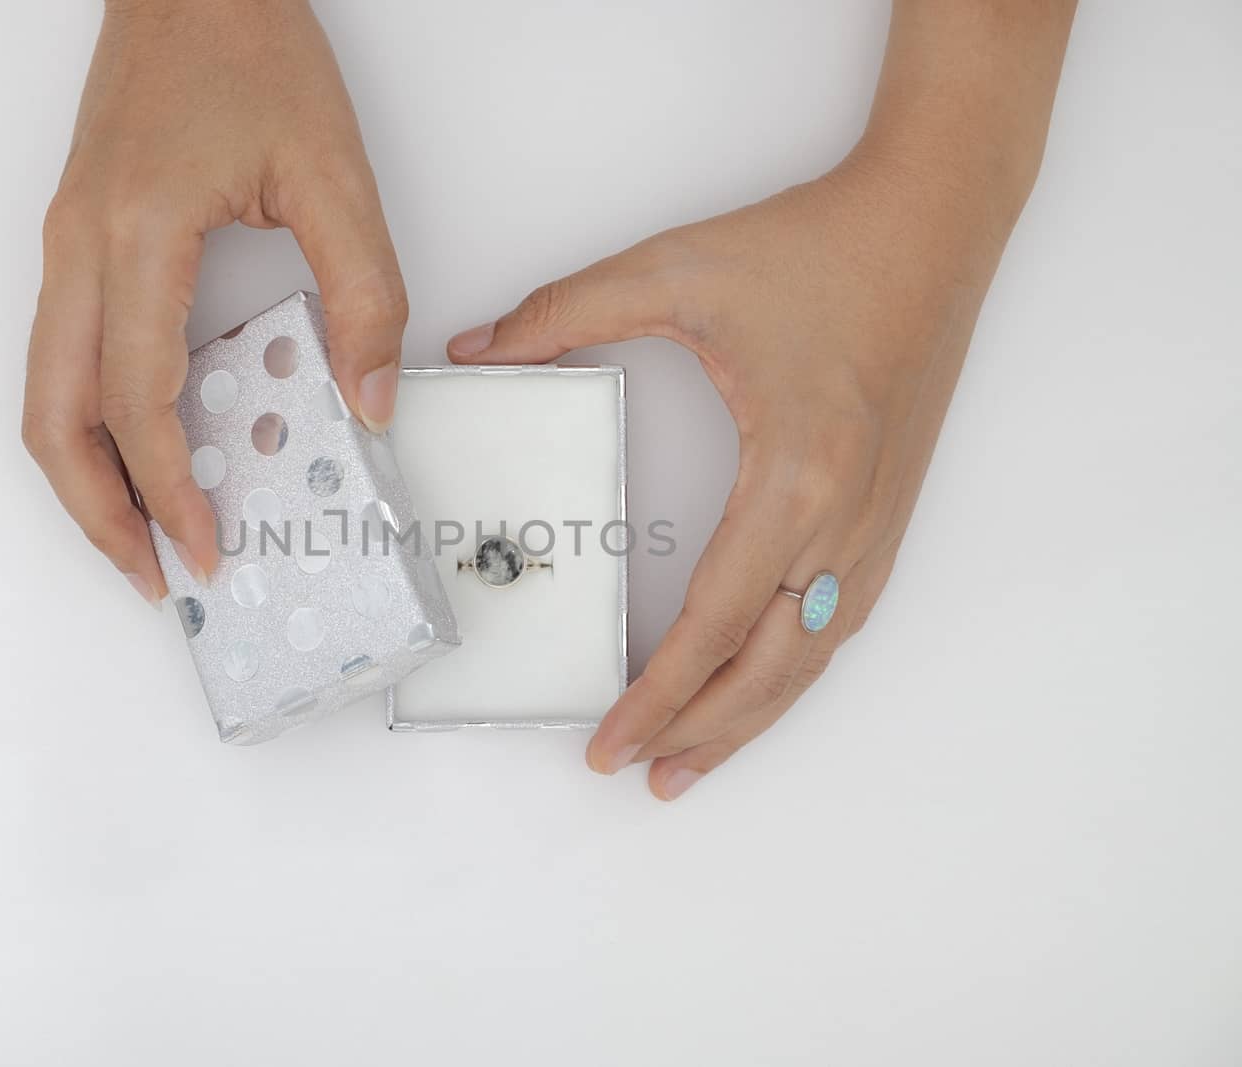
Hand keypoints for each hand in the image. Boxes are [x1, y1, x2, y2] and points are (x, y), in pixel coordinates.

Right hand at [22, 0, 405, 604]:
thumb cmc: (247, 45)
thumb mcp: (333, 171)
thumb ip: (364, 292)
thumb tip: (369, 398)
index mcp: (136, 232)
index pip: (138, 400)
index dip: (170, 488)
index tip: (209, 545)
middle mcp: (78, 246)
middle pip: (53, 418)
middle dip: (97, 512)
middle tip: (153, 573)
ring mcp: (64, 243)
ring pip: (41, 392)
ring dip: (80, 476)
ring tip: (137, 530)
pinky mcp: (74, 237)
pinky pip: (59, 356)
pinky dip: (86, 423)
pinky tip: (139, 448)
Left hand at [447, 153, 1017, 798]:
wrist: (931, 219)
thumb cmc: (815, 245)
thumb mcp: (675, 272)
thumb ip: (562, 313)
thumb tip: (475, 349)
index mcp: (794, 473)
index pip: (713, 621)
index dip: (657, 695)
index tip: (608, 742)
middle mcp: (846, 518)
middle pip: (770, 666)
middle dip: (700, 731)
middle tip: (635, 772)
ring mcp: (878, 522)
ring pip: (814, 656)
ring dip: (752, 718)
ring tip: (691, 763)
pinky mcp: (890, 511)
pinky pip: (840, 620)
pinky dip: (794, 670)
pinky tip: (762, 688)